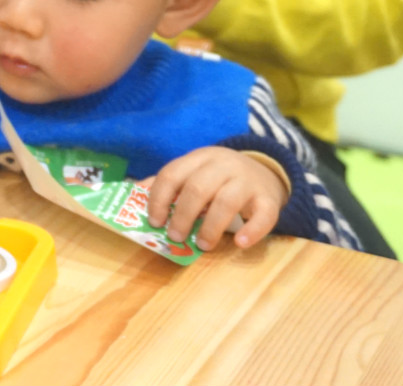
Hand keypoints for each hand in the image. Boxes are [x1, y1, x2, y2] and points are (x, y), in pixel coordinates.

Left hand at [144, 147, 288, 251]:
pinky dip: (252, 231)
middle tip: (175, 237)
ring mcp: (247, 180)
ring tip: (202, 245)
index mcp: (199, 158)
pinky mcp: (269, 198)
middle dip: (182, 215)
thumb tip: (134, 192)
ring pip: (227, 201)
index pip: (172, 174)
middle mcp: (223, 165)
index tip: (154, 222)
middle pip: (197, 188)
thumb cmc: (220, 178)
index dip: (158, 198)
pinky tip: (239, 244)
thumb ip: (170, 183)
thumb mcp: (195, 172)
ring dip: (211, 227)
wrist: (266, 172)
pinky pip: (263, 215)